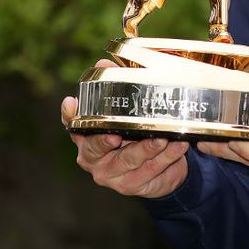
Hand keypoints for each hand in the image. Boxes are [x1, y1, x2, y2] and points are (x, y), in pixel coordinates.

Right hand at [61, 60, 189, 197]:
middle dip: (110, 139)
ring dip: (149, 148)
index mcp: (86, 136)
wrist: (158, 167)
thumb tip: (103, 63)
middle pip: (98, 147)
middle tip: (124, 133)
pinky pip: (150, 170)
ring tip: (165, 137)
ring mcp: (110, 174)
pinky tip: (178, 146)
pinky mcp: (130, 186)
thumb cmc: (135, 134)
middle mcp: (92, 157)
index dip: (70, 115)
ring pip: (129, 160)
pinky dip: (166, 157)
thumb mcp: (127, 111)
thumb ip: (116, 87)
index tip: (72, 104)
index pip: (73, 125)